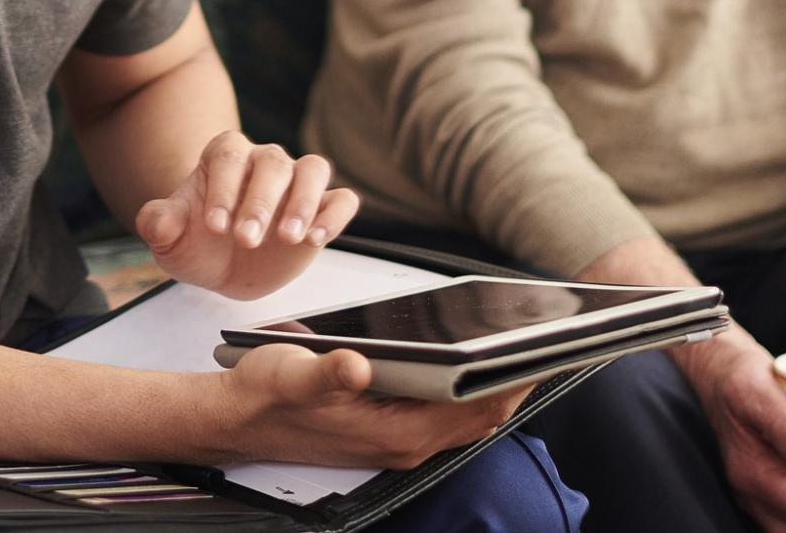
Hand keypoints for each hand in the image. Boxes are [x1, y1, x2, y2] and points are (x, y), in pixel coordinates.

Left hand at [135, 132, 358, 299]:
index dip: (223, 188)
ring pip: (313, 169)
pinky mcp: (322, 209)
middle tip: (246, 240)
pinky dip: (334, 215)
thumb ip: (159, 224)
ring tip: (289, 237)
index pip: (228, 157)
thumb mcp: (169, 239)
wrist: (222, 268)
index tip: (215, 226)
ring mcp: (296, 182)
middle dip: (260, 202)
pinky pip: (341, 199)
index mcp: (225, 156)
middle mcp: (264, 161)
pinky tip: (317, 239)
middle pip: (272, 163)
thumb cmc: (196, 243)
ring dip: (304, 202)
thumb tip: (159, 220)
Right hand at [209, 342, 527, 468]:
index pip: (475, 407)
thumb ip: (327, 372)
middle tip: (552, 343)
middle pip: (482, 415)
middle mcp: (405, 443)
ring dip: (497, 387)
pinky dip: (470, 391)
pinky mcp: (389, 432)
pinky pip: (447, 416)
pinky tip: (474, 363)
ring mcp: (398, 441)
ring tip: (525, 349)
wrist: (233, 420)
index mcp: (394, 431)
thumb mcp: (292, 374)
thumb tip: (356, 367)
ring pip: (468, 418)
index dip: (514, 379)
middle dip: (518, 381)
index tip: (547, 351)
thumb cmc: (264, 395)